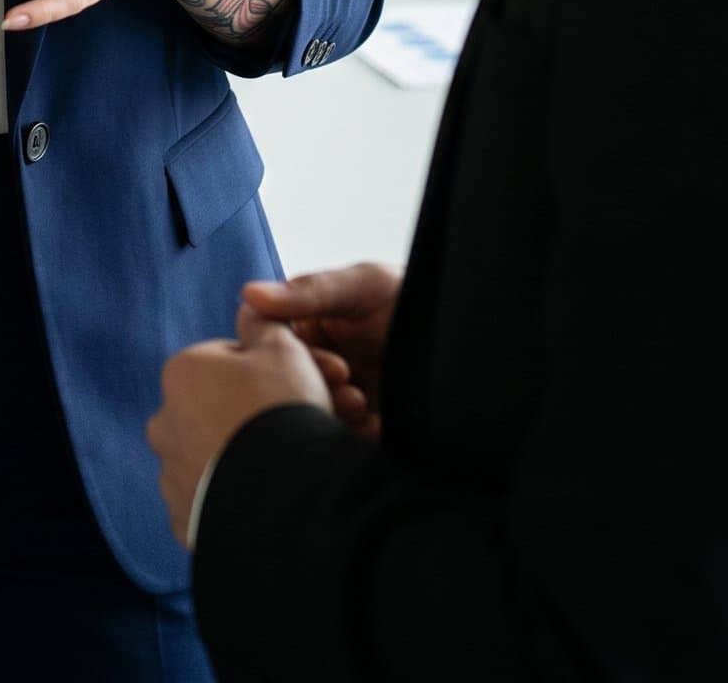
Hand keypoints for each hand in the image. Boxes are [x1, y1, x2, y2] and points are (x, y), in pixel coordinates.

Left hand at [148, 304, 331, 544]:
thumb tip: (248, 305)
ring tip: (282, 470)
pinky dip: (233, 503)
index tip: (293, 391)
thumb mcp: (284, 349)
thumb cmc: (282, 411)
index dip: (266, 374)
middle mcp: (164, 422)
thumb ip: (263, 322)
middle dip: (249, 419)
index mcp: (181, 374)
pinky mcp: (184, 521)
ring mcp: (171, 476)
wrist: (286, 494)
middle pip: (217, 413)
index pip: (225, 364)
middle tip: (292, 431)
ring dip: (240, 462)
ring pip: (212, 461)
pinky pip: (209, 506)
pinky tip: (265, 500)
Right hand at [239, 262, 401, 437]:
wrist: (476, 338)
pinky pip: (345, 441)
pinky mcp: (367, 429)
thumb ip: (312, 291)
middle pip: (290, 386)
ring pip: (314, 416)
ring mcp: (344, 398)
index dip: (289, 358)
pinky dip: (355, 438)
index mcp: (312, 327)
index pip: (276, 345)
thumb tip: (250, 295)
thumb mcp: (365, 285)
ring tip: (364, 407)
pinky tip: (377, 427)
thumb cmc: (416, 297)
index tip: (328, 363)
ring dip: (333, 414)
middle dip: (314, 391)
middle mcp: (322, 364)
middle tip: (348, 389)